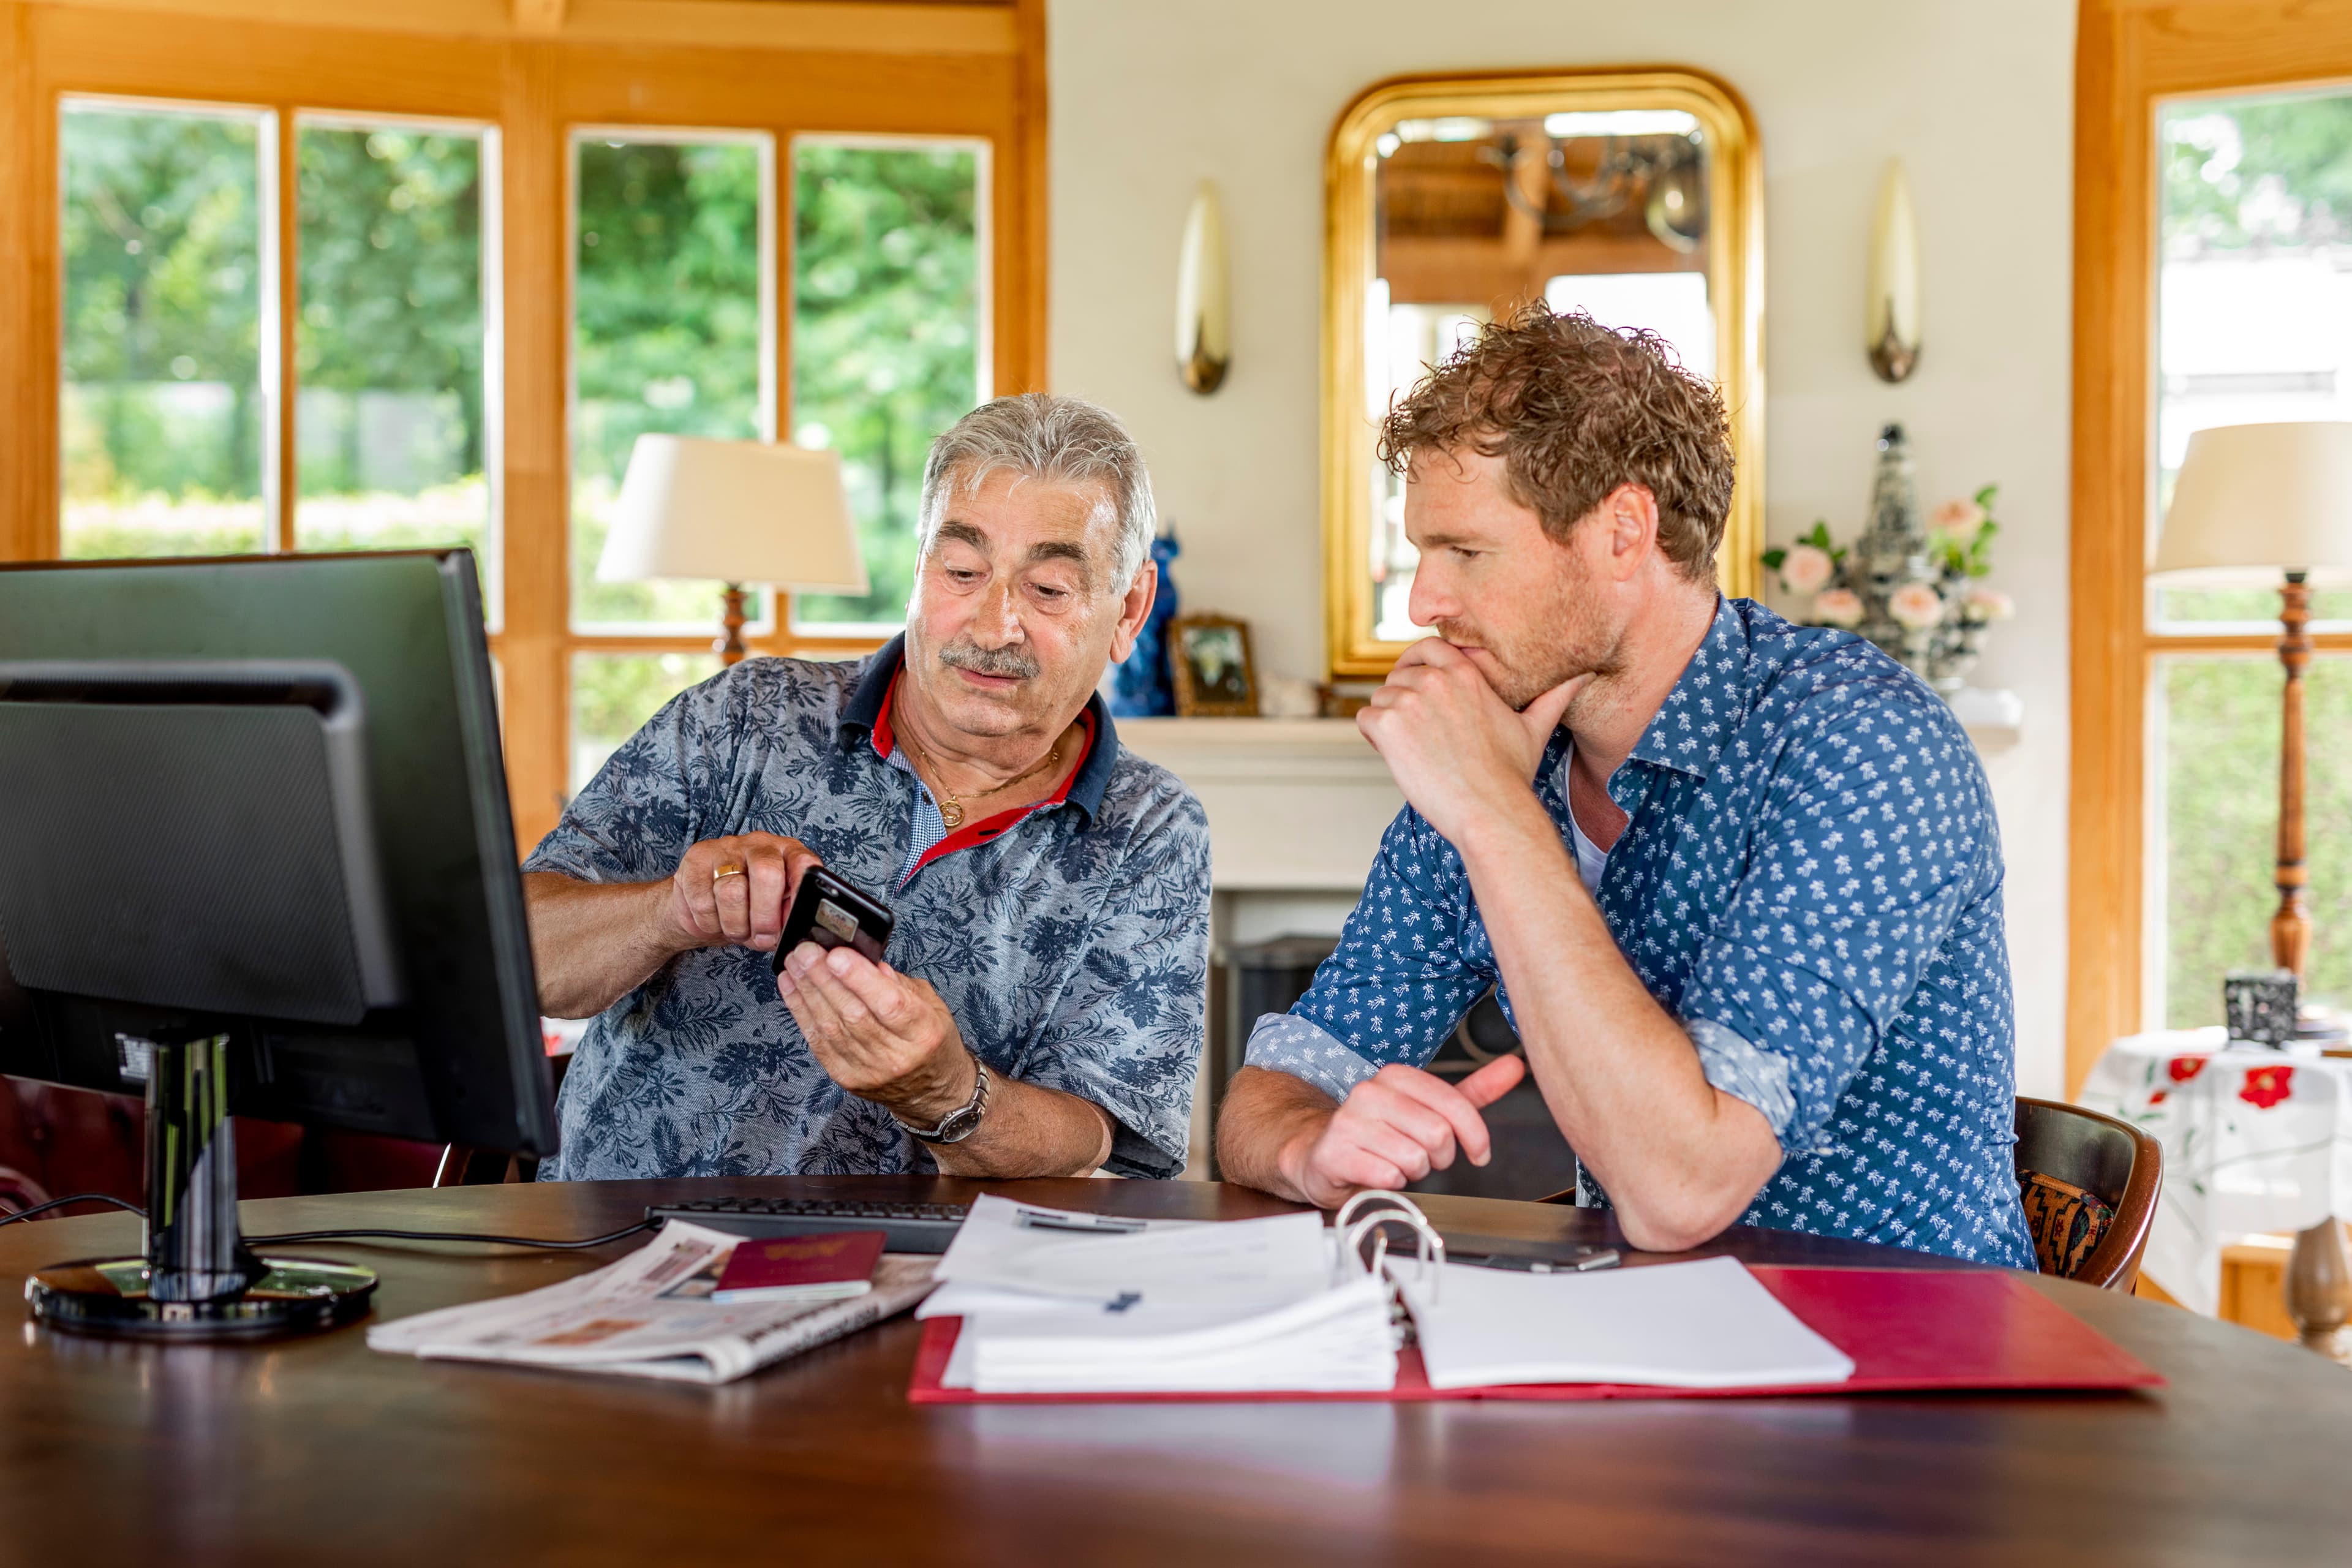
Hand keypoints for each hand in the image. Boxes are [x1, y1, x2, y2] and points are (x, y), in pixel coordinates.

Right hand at [664, 833, 822, 954]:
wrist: (703, 905)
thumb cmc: (748, 910)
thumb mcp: (776, 916)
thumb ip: (789, 919)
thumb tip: (795, 934)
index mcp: (789, 854)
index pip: (804, 863)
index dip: (803, 892)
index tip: (797, 921)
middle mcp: (760, 844)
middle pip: (766, 873)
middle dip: (765, 917)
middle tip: (762, 937)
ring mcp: (727, 847)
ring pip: (732, 891)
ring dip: (735, 925)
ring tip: (737, 931)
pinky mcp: (697, 858)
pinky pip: (703, 901)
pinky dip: (709, 923)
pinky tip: (714, 922)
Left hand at [777, 944, 974, 1122]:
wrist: (932, 1093)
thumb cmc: (932, 1043)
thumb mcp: (932, 1005)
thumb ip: (898, 984)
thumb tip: (864, 961)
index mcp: (924, 1032)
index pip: (889, 1003)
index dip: (859, 978)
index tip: (836, 954)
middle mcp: (897, 1055)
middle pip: (853, 1013)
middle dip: (824, 978)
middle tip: (805, 951)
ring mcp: (869, 1071)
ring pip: (831, 1027)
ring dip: (807, 992)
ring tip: (794, 965)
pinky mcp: (846, 1079)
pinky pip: (819, 1043)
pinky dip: (802, 1013)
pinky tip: (793, 990)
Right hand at [1280, 1056, 1526, 1208]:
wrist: (1320, 1153)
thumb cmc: (1380, 1134)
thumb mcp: (1429, 1110)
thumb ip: (1474, 1091)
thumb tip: (1515, 1066)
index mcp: (1396, 1076)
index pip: (1454, 1103)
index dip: (1476, 1136)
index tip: (1479, 1154)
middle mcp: (1370, 1092)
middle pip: (1438, 1135)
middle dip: (1439, 1158)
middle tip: (1421, 1158)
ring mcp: (1349, 1121)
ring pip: (1414, 1159)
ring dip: (1412, 1173)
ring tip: (1394, 1165)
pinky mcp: (1335, 1152)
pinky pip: (1387, 1177)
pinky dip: (1390, 1185)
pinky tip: (1376, 1174)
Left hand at [1355, 640, 1585, 845]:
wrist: (1489, 809)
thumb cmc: (1511, 774)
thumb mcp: (1534, 727)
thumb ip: (1553, 697)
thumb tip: (1583, 676)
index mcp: (1464, 674)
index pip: (1426, 647)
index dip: (1414, 662)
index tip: (1412, 679)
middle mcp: (1434, 680)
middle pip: (1397, 676)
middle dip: (1399, 699)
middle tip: (1412, 730)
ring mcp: (1408, 701)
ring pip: (1380, 699)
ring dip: (1387, 721)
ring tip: (1410, 749)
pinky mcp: (1386, 725)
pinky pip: (1364, 719)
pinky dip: (1372, 737)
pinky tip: (1395, 756)